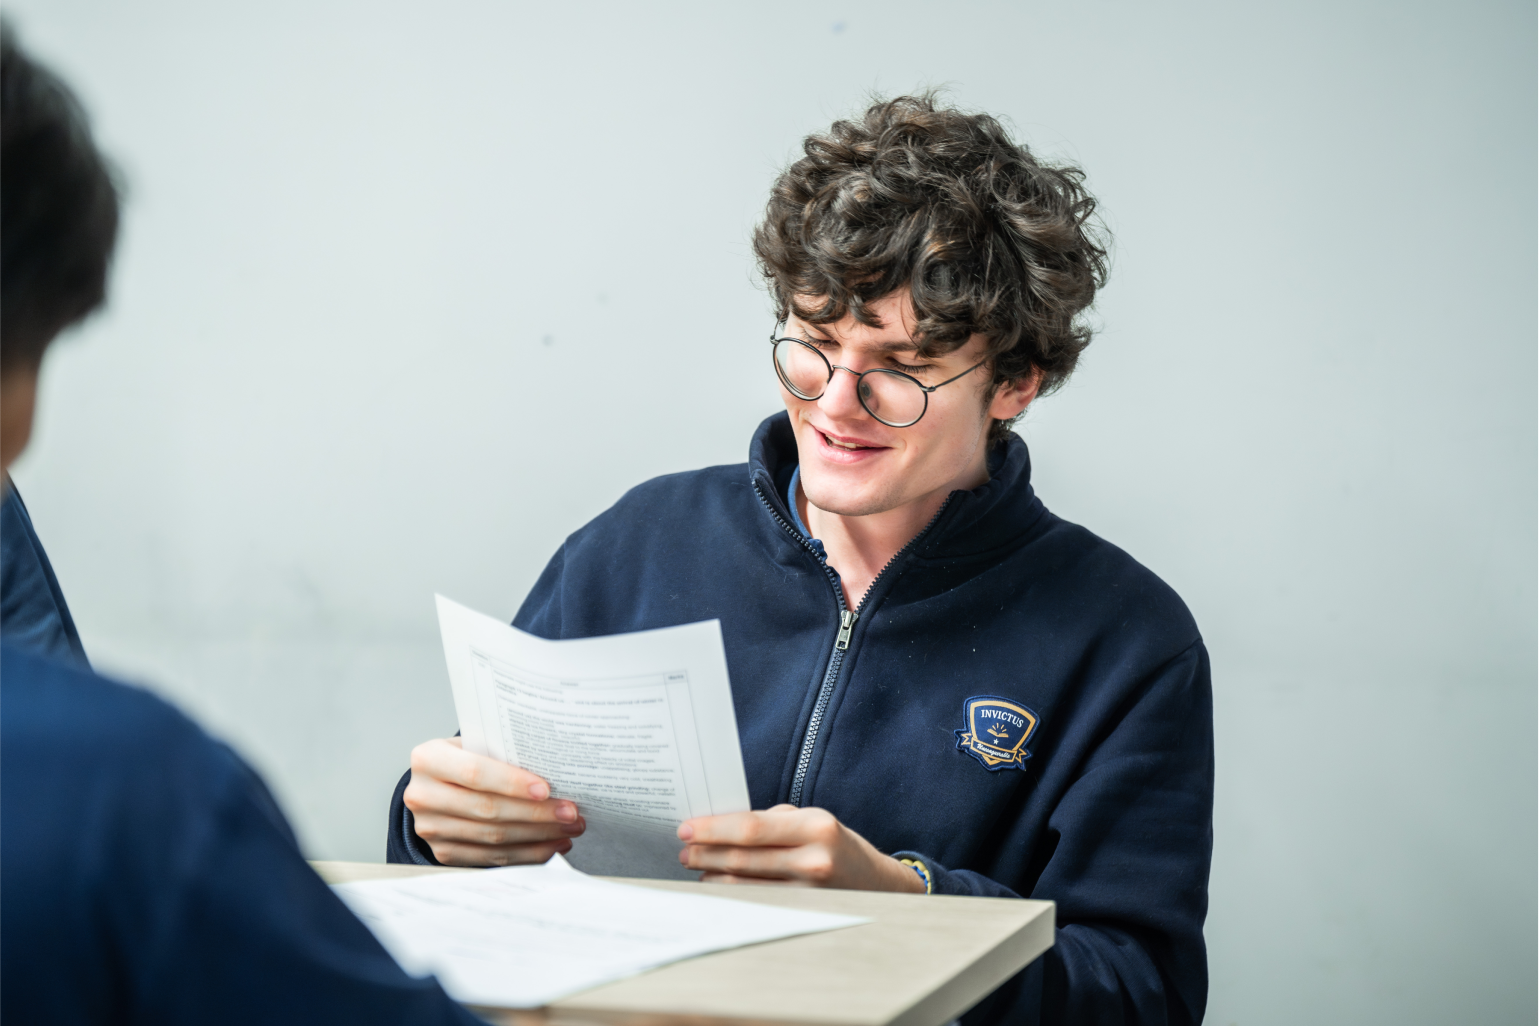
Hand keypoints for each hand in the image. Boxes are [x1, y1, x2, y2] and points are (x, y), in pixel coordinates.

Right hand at [403, 737, 584, 866]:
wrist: (437, 784)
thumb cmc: (466, 759)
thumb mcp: (476, 744)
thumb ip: (504, 754)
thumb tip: (557, 771)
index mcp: (429, 759)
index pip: (476, 773)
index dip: (513, 783)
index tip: (547, 789)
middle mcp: (422, 795)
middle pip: (488, 810)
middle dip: (537, 813)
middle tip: (571, 813)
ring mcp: (430, 829)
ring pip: (493, 838)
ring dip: (539, 836)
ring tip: (570, 828)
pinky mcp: (443, 852)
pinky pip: (492, 858)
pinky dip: (527, 853)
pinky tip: (552, 844)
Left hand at [677, 804, 924, 891]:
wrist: (879, 885)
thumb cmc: (836, 844)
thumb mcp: (811, 820)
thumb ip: (771, 821)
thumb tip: (719, 826)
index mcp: (815, 826)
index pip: (750, 827)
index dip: (713, 829)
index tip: (686, 828)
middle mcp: (814, 860)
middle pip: (743, 857)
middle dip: (705, 852)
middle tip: (683, 849)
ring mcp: (809, 892)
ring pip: (744, 884)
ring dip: (712, 875)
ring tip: (696, 865)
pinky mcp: (803, 913)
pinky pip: (755, 902)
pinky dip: (731, 892)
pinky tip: (717, 884)